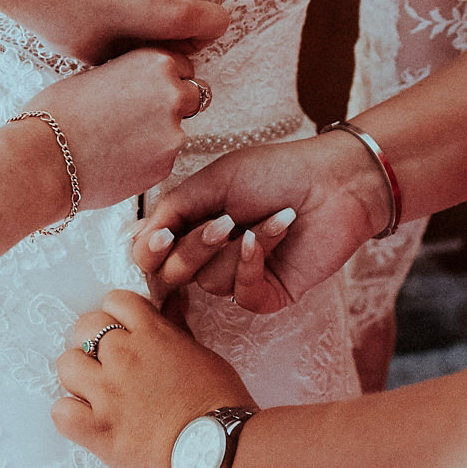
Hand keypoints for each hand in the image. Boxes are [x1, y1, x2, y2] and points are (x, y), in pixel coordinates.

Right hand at [34, 49, 203, 210]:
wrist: (44, 159)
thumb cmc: (57, 114)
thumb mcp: (95, 74)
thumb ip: (129, 76)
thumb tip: (139, 84)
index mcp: (154, 62)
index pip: (183, 66)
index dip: (166, 79)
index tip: (148, 89)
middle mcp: (172, 93)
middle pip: (195, 96)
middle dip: (175, 105)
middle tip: (141, 117)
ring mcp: (173, 132)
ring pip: (180, 130)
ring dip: (160, 135)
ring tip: (120, 141)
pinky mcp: (165, 165)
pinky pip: (165, 158)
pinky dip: (149, 159)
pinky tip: (119, 159)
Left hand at [53, 290, 252, 467]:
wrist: (222, 453)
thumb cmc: (223, 406)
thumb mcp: (203, 356)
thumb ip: (178, 329)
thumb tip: (174, 300)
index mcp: (153, 335)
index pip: (116, 300)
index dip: (118, 316)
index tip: (125, 332)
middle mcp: (124, 357)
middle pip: (85, 327)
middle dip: (94, 341)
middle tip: (110, 364)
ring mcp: (108, 394)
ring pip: (67, 364)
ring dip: (79, 376)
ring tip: (97, 392)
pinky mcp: (99, 431)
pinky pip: (61, 412)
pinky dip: (70, 415)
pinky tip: (89, 421)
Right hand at [129, 132, 388, 312]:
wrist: (334, 181)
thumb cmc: (275, 172)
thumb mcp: (213, 180)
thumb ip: (171, 209)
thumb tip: (132, 239)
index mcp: (192, 226)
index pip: (152, 255)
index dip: (150, 251)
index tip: (160, 236)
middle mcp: (210, 255)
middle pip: (173, 274)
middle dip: (194, 249)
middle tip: (222, 222)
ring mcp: (239, 277)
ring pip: (210, 283)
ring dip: (240, 246)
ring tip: (272, 216)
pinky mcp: (269, 294)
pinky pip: (243, 296)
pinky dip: (255, 263)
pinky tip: (276, 233)